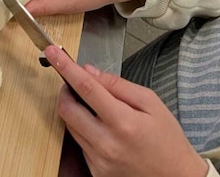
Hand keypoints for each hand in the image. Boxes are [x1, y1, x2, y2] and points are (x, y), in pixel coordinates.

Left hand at [45, 47, 208, 176]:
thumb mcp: (150, 102)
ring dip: (74, 110)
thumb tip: (89, 71)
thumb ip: (118, 85)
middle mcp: (107, 143)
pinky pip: (80, 143)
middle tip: (74, 83)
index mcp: (123, 122)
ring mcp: (99, 160)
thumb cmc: (167, 140)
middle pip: (67, 109)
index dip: (66, 67)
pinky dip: (83, 129)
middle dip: (65, 90)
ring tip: (93, 107)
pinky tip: (101, 128)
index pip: (86, 88)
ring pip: (70, 126)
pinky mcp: (96, 171)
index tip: (52, 53)